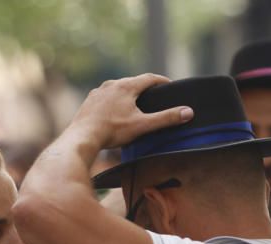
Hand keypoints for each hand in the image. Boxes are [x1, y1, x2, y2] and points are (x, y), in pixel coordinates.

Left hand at [71, 74, 193, 149]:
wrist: (82, 137)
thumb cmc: (112, 131)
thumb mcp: (142, 125)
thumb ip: (165, 118)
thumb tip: (188, 112)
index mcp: (127, 87)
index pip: (149, 78)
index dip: (162, 81)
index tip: (170, 85)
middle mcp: (111, 84)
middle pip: (133, 82)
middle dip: (144, 88)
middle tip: (154, 95)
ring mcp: (98, 92)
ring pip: (117, 89)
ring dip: (127, 94)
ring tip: (134, 103)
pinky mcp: (89, 101)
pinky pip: (104, 97)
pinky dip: (113, 101)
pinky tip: (113, 110)